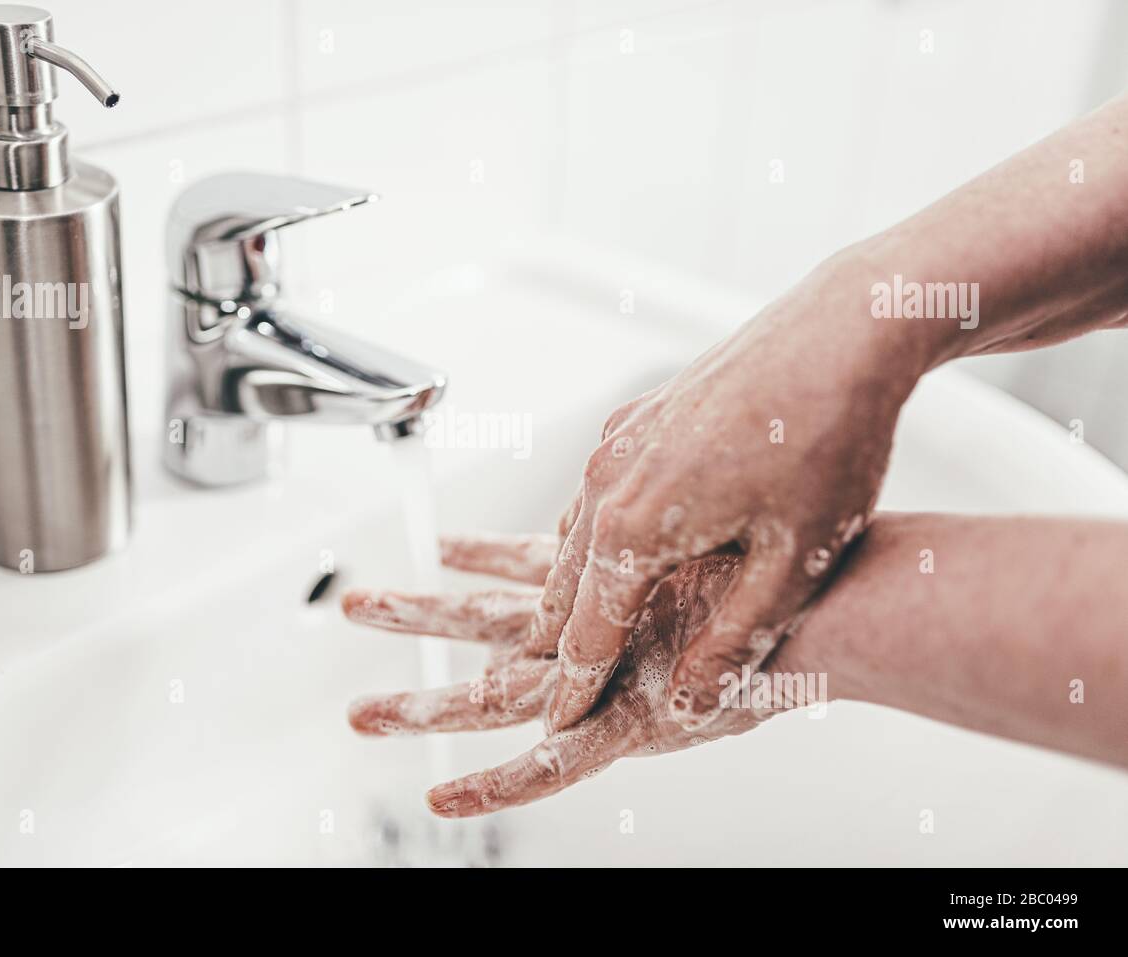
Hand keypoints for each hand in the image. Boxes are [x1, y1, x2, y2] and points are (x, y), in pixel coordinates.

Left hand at [344, 533, 808, 816]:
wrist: (832, 600)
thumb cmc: (794, 578)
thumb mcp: (720, 552)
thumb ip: (684, 554)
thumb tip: (683, 541)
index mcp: (611, 588)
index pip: (526, 572)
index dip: (480, 557)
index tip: (445, 545)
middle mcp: (591, 629)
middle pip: (484, 622)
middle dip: (420, 612)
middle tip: (359, 604)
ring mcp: (599, 678)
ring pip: (490, 696)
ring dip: (421, 700)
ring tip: (360, 706)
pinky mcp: (623, 726)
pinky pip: (547, 769)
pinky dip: (495, 787)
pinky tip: (441, 798)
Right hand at [533, 279, 919, 732]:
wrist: (844, 332)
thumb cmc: (826, 439)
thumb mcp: (793, 566)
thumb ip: (733, 644)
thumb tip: (688, 704)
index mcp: (634, 526)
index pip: (587, 634)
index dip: (573, 690)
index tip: (558, 727)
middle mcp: (608, 481)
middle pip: (565, 587)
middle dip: (557, 646)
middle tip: (550, 693)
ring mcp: (617, 443)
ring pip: (576, 536)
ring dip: (573, 589)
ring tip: (573, 634)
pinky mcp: (636, 418)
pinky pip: (597, 493)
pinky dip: (595, 536)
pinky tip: (615, 551)